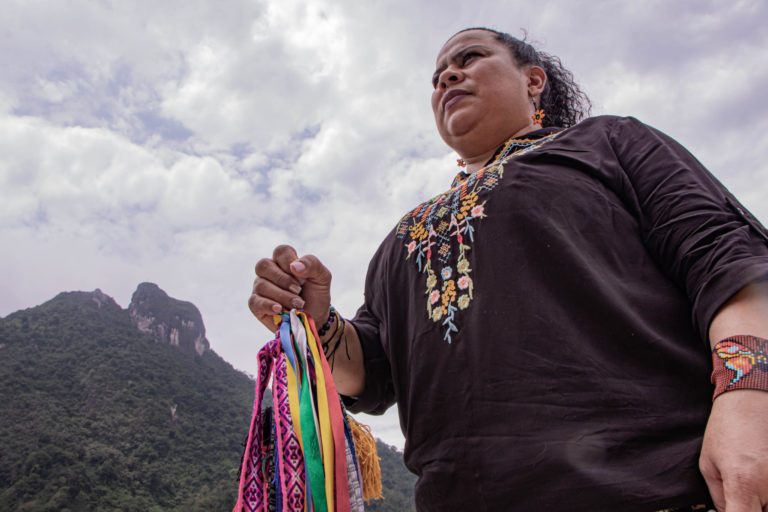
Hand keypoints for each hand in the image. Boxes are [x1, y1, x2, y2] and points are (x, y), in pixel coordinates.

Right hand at [248, 245, 332, 332]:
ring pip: (261, 285)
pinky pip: (255, 301)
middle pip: (264, 265)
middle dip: (283, 279)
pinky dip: (269, 305)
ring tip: (297, 305)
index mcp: (284, 261)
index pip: (280, 251)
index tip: (301, 276)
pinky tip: (280, 309)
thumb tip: (294, 266)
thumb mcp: (322, 277)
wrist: (315, 318)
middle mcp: (269, 272)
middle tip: (298, 290)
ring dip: (282, 295)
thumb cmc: (316, 294)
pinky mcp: (256, 304)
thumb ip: (312, 264)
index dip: (289, 262)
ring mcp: (260, 287)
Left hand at [700, 390, 767, 511]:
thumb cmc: (726, 429)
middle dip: (750, 508)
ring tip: (751, 481)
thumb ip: (719, 498)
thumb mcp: (709, 464)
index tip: (731, 508)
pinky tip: (761, 475)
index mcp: (743, 482)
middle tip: (741, 493)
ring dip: (762, 501)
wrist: (751, 400)